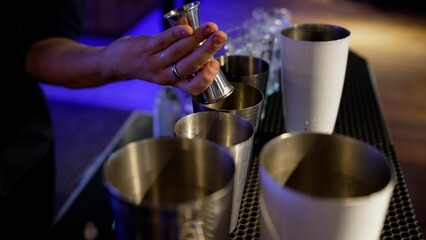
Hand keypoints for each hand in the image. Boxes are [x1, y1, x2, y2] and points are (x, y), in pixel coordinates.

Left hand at [101, 22, 226, 95]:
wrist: (116, 63)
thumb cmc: (147, 64)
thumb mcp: (167, 68)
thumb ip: (185, 55)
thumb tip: (205, 36)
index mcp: (174, 82)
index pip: (193, 87)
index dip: (206, 78)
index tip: (215, 65)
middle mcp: (165, 74)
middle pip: (190, 65)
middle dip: (208, 51)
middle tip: (221, 37)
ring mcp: (155, 61)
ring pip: (180, 51)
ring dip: (198, 38)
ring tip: (212, 28)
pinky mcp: (146, 47)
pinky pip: (163, 41)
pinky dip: (177, 34)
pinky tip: (188, 28)